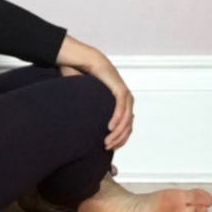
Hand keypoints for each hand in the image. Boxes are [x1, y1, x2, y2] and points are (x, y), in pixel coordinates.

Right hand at [56, 35, 134, 149]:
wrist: (84, 62)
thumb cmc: (83, 81)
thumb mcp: (88, 102)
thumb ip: (91, 114)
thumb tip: (84, 130)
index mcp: (120, 104)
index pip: (125, 127)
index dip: (119, 139)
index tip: (110, 149)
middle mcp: (126, 100)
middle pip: (128, 126)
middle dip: (118, 139)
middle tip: (107, 148)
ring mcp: (125, 95)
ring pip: (126, 119)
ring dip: (118, 132)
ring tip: (107, 141)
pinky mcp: (120, 89)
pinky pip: (122, 108)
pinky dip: (117, 118)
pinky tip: (110, 128)